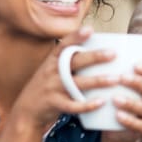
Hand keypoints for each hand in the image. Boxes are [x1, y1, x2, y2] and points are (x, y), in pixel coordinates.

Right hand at [2, 28, 116, 134]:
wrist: (26, 111)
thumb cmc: (47, 88)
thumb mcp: (52, 71)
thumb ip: (69, 62)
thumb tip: (97, 51)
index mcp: (52, 61)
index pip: (63, 45)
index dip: (76, 36)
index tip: (90, 29)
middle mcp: (51, 72)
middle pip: (74, 62)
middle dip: (94, 57)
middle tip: (113, 53)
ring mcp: (52, 88)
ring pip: (76, 83)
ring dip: (97, 81)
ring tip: (115, 79)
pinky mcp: (54, 104)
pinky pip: (73, 105)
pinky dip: (87, 105)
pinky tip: (101, 102)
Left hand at [101, 51, 141, 141]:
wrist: (114, 126)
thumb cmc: (118, 96)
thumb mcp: (120, 82)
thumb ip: (122, 65)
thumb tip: (125, 46)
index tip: (134, 64)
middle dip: (139, 83)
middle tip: (121, 78)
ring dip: (132, 103)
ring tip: (115, 99)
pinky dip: (130, 121)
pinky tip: (118, 115)